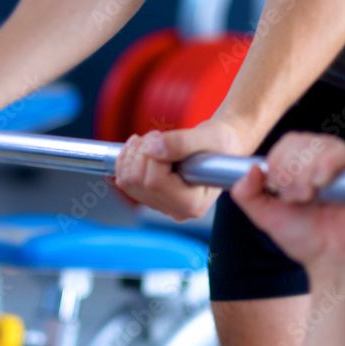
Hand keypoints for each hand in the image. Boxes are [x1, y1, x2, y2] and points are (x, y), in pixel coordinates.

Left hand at [113, 117, 253, 220]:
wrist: (219, 149)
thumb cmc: (220, 144)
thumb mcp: (211, 137)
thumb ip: (183, 142)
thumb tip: (153, 149)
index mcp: (193, 203)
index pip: (156, 181)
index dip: (152, 154)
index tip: (162, 137)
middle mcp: (175, 210)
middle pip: (138, 182)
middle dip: (141, 152)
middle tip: (157, 135)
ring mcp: (161, 206)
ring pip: (127, 181)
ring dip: (132, 154)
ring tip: (151, 140)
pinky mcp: (150, 198)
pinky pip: (124, 181)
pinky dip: (126, 159)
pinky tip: (139, 146)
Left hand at [230, 132, 344, 272]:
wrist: (330, 260)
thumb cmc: (303, 237)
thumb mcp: (266, 215)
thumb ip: (247, 194)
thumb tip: (252, 168)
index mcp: (305, 165)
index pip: (289, 142)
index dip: (278, 160)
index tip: (278, 188)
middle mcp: (327, 160)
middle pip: (304, 141)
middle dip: (290, 169)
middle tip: (293, 198)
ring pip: (322, 145)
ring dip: (306, 171)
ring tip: (307, 197)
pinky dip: (328, 164)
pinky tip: (320, 183)